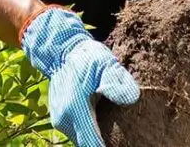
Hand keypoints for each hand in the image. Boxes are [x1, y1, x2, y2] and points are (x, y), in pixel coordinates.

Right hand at [20, 6, 138, 146]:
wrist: (62, 50)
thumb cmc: (87, 57)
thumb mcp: (107, 64)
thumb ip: (119, 83)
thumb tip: (131, 100)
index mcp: (76, 108)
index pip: (92, 143)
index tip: (121, 145)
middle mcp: (64, 118)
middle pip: (86, 143)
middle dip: (103, 143)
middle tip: (122, 141)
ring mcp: (59, 119)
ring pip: (80, 139)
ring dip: (93, 138)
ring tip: (113, 135)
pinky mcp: (58, 118)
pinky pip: (75, 133)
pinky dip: (87, 133)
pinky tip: (100, 125)